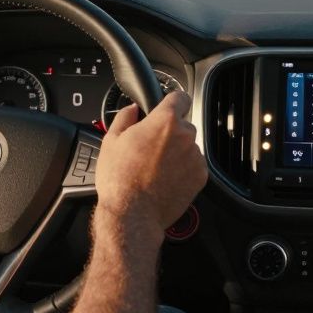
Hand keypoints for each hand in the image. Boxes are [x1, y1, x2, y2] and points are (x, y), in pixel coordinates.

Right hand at [94, 91, 205, 234]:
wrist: (133, 215)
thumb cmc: (120, 179)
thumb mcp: (111, 141)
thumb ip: (125, 117)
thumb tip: (132, 109)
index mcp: (164, 121)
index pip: (180, 97)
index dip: (173, 101)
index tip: (168, 107)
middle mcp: (185, 135)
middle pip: (183, 125)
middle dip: (170, 133)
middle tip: (151, 148)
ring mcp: (195, 156)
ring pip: (188, 147)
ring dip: (177, 152)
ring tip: (156, 169)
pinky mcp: (201, 176)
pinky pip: (194, 166)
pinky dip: (184, 170)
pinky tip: (165, 180)